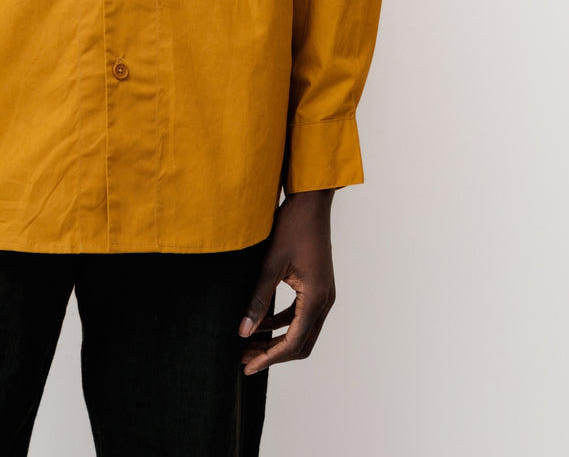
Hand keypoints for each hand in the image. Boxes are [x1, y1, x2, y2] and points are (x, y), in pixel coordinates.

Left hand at [237, 189, 335, 372]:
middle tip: (244, 360)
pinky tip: (259, 323)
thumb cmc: (292, 226)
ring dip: (276, 339)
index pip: (294, 342)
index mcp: (316, 298)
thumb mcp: (271, 264)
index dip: (269, 357)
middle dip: (272, 354)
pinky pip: (300, 314)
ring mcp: (323, 294)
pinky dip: (281, 322)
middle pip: (301, 343)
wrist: (311, 201)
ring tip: (248, 345)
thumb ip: (258, 299)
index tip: (247, 366)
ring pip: (301, 330)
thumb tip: (243, 332)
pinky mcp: (317, 286)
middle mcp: (324, 301)